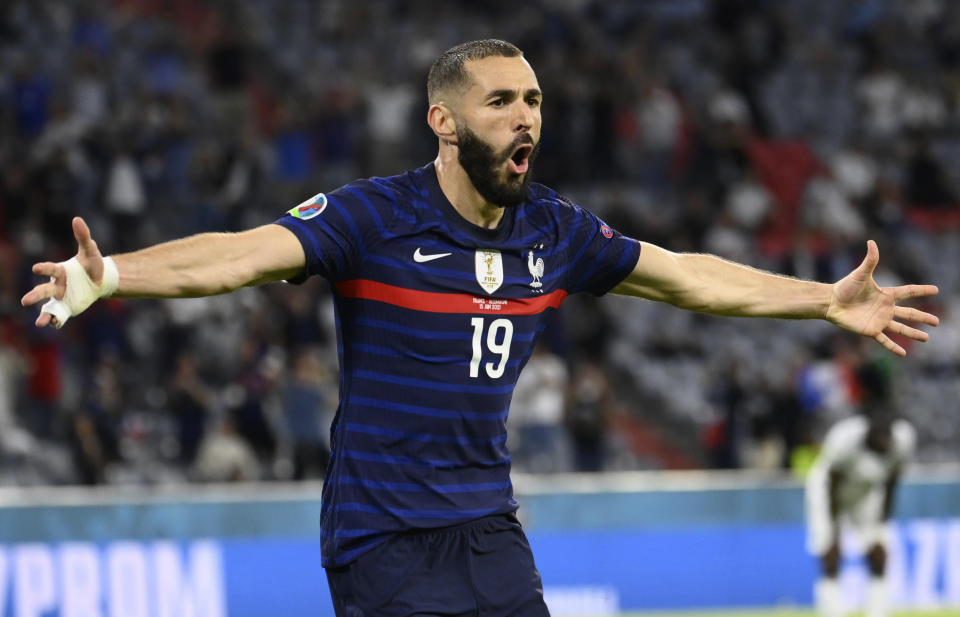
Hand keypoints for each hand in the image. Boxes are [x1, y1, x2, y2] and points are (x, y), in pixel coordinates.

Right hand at [20, 217, 104, 327]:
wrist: (100, 280)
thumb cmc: (92, 265)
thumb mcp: (90, 251)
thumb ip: (83, 237)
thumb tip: (77, 219)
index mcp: (59, 271)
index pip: (49, 269)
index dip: (43, 268)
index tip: (36, 268)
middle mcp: (56, 285)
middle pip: (43, 291)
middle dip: (35, 295)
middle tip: (25, 301)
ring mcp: (60, 298)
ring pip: (48, 307)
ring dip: (43, 314)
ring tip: (40, 323)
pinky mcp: (67, 308)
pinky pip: (59, 316)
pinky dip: (56, 320)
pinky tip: (53, 324)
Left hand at [826, 240, 938, 355]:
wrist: (831, 302)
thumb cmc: (845, 287)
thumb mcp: (861, 273)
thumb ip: (870, 260)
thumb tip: (872, 241)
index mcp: (885, 294)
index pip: (908, 292)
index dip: (921, 290)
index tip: (936, 290)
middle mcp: (885, 308)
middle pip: (909, 313)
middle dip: (923, 317)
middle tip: (937, 321)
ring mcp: (879, 320)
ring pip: (901, 328)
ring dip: (914, 333)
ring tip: (927, 338)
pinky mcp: (870, 330)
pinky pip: (884, 340)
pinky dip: (893, 347)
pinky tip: (904, 353)